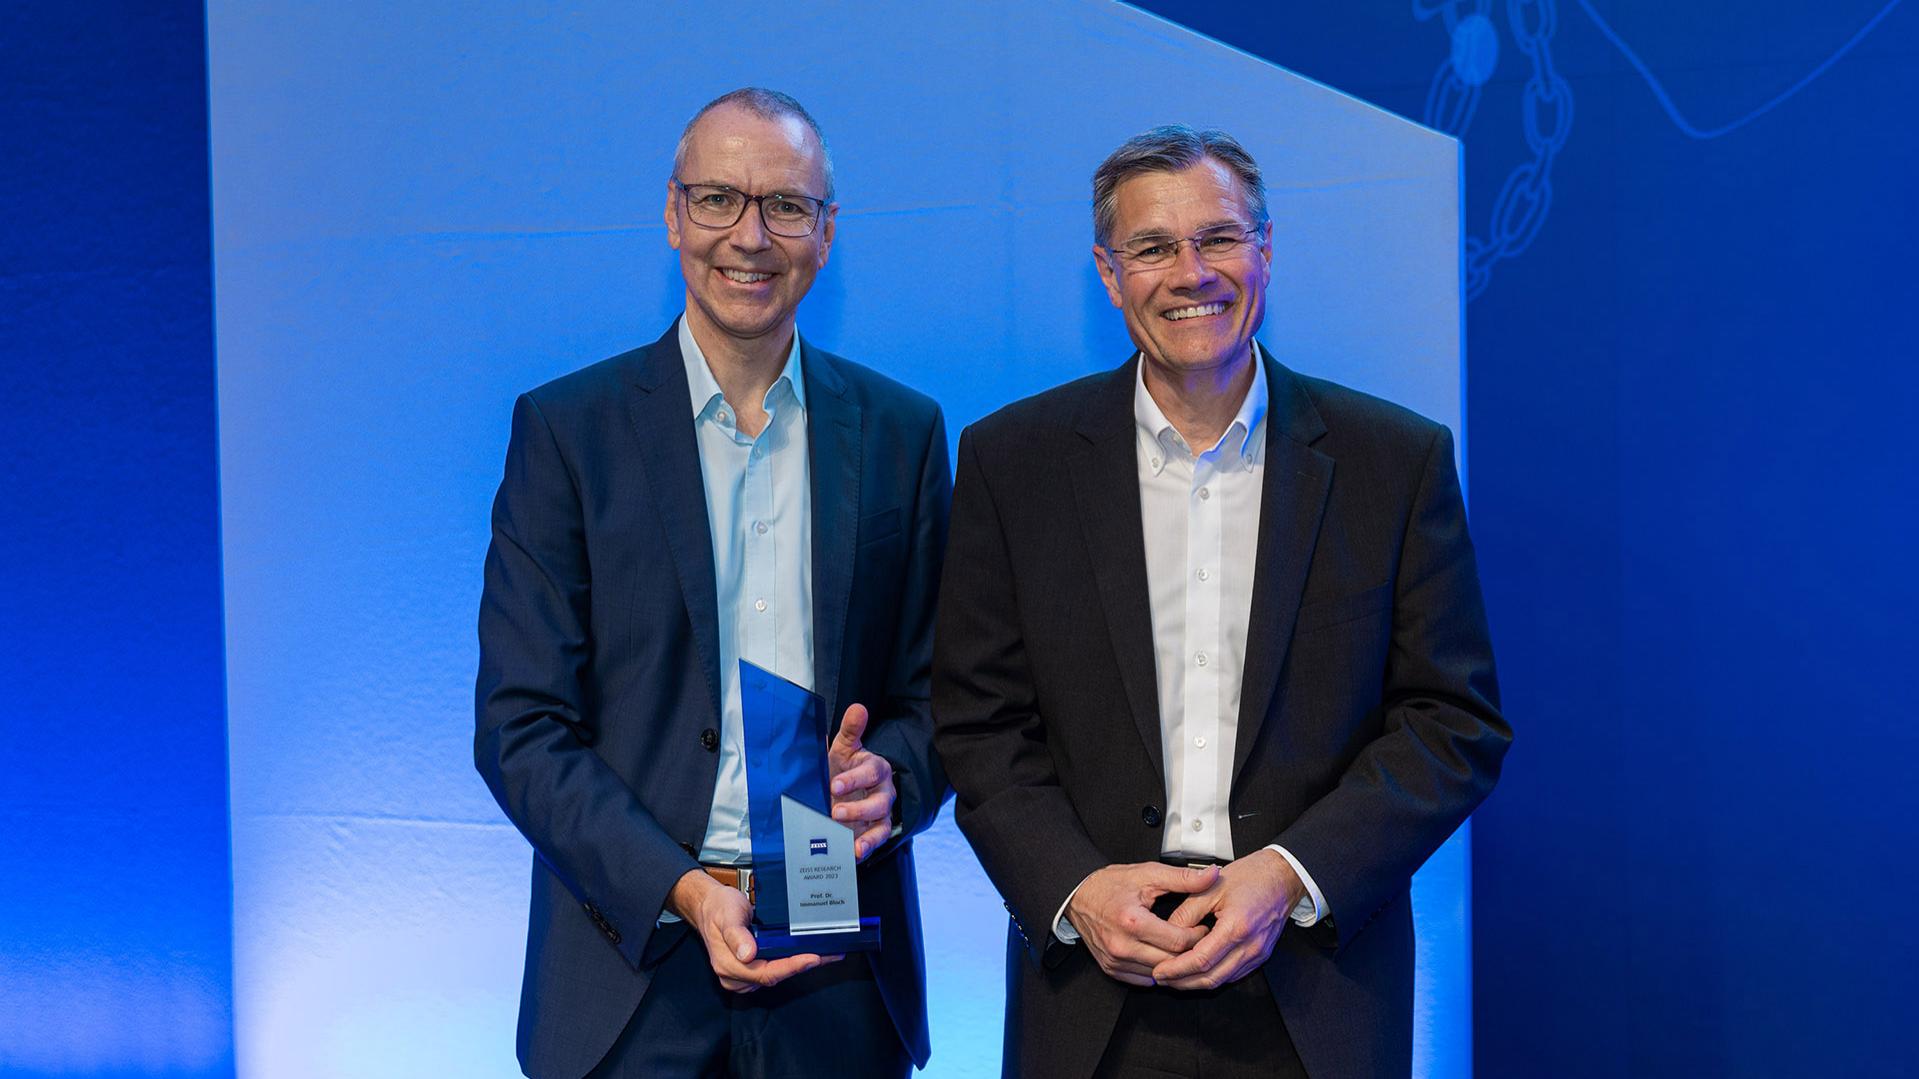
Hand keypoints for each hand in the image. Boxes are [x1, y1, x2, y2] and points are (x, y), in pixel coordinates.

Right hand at [668, 869, 837, 992]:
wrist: (708, 906)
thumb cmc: (718, 908)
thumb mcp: (727, 914)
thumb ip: (736, 934)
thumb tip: (748, 955)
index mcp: (728, 965)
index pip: (765, 973)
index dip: (791, 967)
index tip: (813, 958)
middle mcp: (735, 976)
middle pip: (774, 977)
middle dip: (801, 966)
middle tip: (829, 954)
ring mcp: (742, 976)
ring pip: (775, 976)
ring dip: (799, 966)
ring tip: (825, 953)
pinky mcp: (749, 970)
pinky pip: (772, 970)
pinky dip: (790, 963)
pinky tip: (806, 954)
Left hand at [827, 703, 895, 860]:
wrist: (842, 790)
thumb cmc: (843, 766)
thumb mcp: (843, 748)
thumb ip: (851, 730)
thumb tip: (858, 708)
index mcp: (875, 767)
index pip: (872, 771)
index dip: (855, 778)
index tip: (835, 784)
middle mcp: (883, 791)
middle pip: (880, 801)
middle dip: (858, 809)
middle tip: (835, 812)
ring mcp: (881, 813)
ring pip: (881, 822)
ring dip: (866, 833)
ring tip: (848, 840)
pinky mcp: (875, 830)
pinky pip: (877, 839)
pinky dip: (867, 847)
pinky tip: (854, 853)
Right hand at [1064, 862, 1218, 986]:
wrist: (1078, 895)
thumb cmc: (1111, 884)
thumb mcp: (1149, 874)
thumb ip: (1184, 878)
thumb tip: (1213, 875)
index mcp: (1133, 922)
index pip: (1178, 942)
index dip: (1198, 936)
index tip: (1203, 927)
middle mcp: (1122, 946)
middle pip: (1171, 962)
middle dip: (1190, 952)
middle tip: (1198, 939)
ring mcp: (1115, 960)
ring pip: (1159, 975)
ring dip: (1174, 965)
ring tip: (1182, 948)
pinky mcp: (1111, 968)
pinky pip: (1143, 980)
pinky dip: (1156, 971)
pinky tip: (1162, 956)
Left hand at [1150, 849, 1301, 989]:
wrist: (1282, 876)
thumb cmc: (1251, 876)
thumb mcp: (1210, 887)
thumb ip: (1187, 912)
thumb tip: (1168, 931)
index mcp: (1237, 926)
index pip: (1201, 960)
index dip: (1177, 969)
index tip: (1159, 971)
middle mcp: (1250, 946)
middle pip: (1211, 978)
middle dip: (1182, 982)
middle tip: (1161, 978)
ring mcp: (1258, 954)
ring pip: (1222, 980)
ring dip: (1196, 983)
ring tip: (1174, 977)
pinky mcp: (1260, 956)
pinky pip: (1233, 975)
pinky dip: (1212, 977)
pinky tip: (1196, 972)